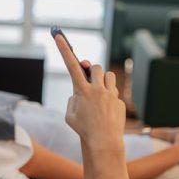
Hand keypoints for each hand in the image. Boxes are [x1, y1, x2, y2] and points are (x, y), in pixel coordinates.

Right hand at [55, 34, 125, 151]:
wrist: (104, 142)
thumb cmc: (83, 130)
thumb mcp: (69, 114)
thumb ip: (72, 98)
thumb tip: (80, 91)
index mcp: (82, 91)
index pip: (71, 65)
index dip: (64, 50)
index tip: (59, 36)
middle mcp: (98, 89)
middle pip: (95, 66)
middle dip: (90, 70)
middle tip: (88, 79)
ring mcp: (110, 94)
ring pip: (108, 75)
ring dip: (102, 80)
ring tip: (99, 94)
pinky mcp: (119, 101)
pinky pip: (114, 92)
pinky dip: (109, 98)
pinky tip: (106, 112)